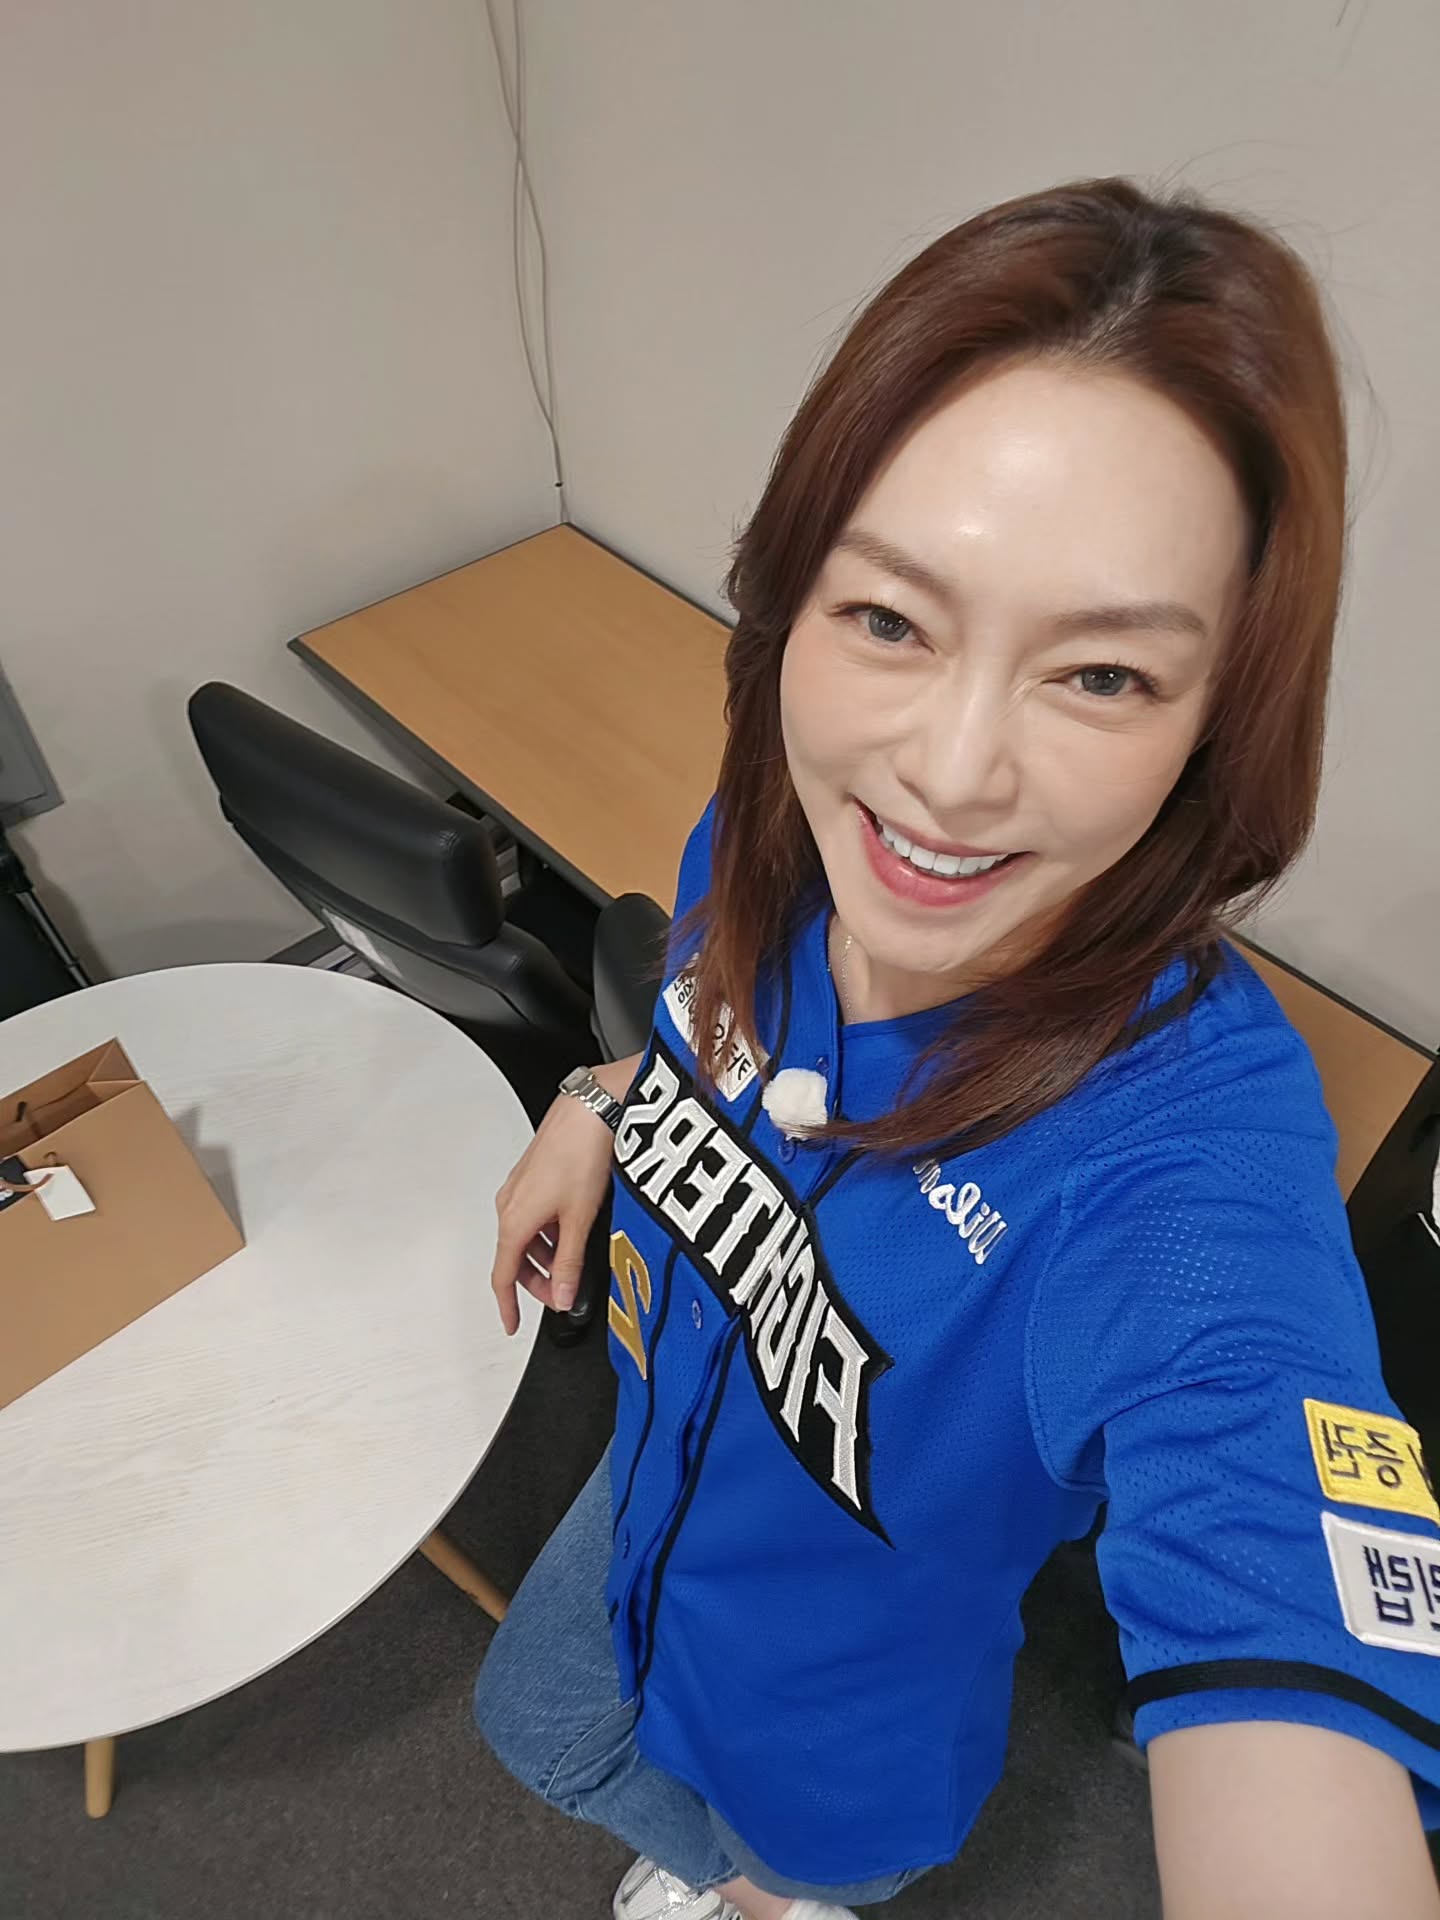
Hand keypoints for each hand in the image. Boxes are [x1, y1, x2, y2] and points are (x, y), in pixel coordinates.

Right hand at [489, 1055, 638, 1334]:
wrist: (590, 1110)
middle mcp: (510, 1204)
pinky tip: (572, 1231)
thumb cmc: (581, 1153)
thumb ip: (568, 1264)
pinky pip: (533, 1215)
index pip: (502, 1275)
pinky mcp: (534, 1175)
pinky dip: (548, 1231)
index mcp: (513, 1221)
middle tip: (561, 1295)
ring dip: (545, 1255)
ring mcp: (521, 1188)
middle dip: (535, 1282)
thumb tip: (561, 1296)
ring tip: (573, 1263)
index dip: (508, 1305)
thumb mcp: (579, 1220)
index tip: (512, 1323)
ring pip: (526, 1235)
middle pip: (515, 1258)